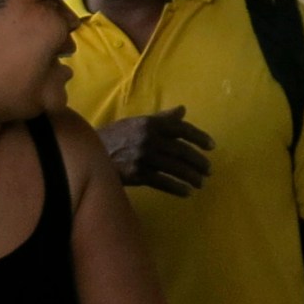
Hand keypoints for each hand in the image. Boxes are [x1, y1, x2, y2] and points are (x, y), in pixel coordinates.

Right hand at [99, 106, 214, 196]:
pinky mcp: (137, 174)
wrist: (91, 154)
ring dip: (191, 176)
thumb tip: (182, 110)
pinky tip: (186, 192)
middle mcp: (149, 138)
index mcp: (150, 123)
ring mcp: (143, 157)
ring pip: (175, 168)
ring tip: (200, 182)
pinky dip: (177, 188)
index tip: (211, 147)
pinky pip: (163, 182)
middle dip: (198, 161)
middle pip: (181, 150)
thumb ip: (161, 118)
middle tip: (208, 170)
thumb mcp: (137, 122)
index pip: (181, 128)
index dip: (199, 137)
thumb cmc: (116, 137)